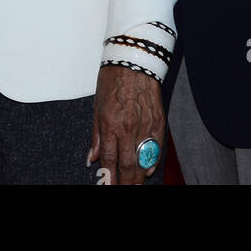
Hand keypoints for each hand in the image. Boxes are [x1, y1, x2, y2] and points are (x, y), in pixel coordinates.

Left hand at [89, 65, 164, 184]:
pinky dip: (152, 162)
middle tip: (121, 189)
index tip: (108, 186)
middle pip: (128, 166)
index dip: (109, 178)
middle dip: (125, 183)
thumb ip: (96, 135)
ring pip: (144, 161)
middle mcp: (128, 128)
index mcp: (110, 124)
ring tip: (134, 184)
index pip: (109, 159)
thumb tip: (92, 158)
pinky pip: (157, 148)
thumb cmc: (112, 80)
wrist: (134, 61)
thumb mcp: (97, 106)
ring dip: (138, 177)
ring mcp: (145, 126)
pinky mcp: (159, 122)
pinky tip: (148, 170)